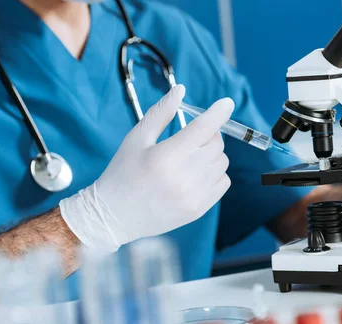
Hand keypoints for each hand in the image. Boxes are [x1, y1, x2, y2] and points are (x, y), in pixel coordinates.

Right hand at [60, 85, 233, 252]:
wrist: (114, 216)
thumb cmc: (123, 172)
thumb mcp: (136, 138)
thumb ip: (161, 113)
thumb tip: (181, 90)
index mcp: (167, 156)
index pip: (203, 128)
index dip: (218, 113)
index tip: (227, 103)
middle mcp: (184, 176)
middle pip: (216, 145)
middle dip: (209, 135)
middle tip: (193, 136)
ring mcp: (194, 195)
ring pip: (222, 163)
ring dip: (212, 154)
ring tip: (191, 157)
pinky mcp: (199, 209)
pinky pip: (223, 182)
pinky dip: (215, 173)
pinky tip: (197, 173)